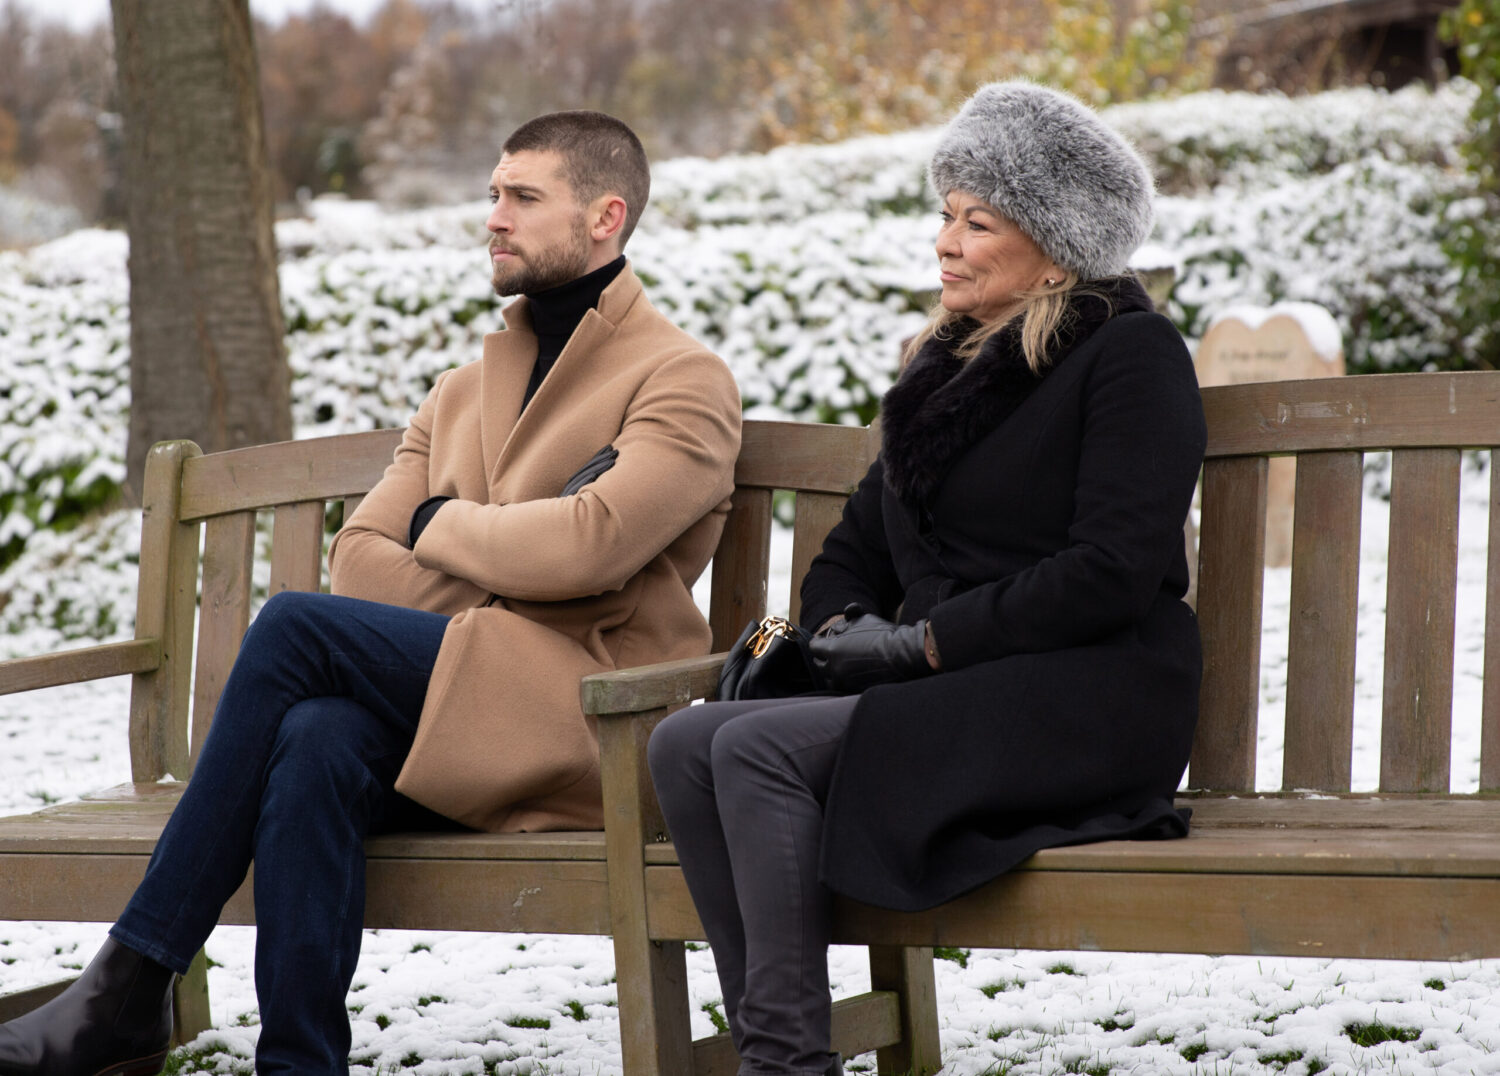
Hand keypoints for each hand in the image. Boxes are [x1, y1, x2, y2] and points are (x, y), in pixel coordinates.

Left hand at [809, 603, 932, 693]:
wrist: (903, 656)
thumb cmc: (884, 635)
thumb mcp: (863, 619)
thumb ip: (847, 621)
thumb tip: (838, 625)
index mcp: (832, 651)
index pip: (814, 647)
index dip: (819, 642)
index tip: (823, 640)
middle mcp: (835, 669)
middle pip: (820, 665)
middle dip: (824, 657)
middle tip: (832, 652)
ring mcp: (845, 682)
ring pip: (830, 679)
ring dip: (833, 672)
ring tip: (842, 665)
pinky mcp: (855, 691)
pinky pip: (843, 686)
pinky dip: (845, 680)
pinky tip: (853, 673)